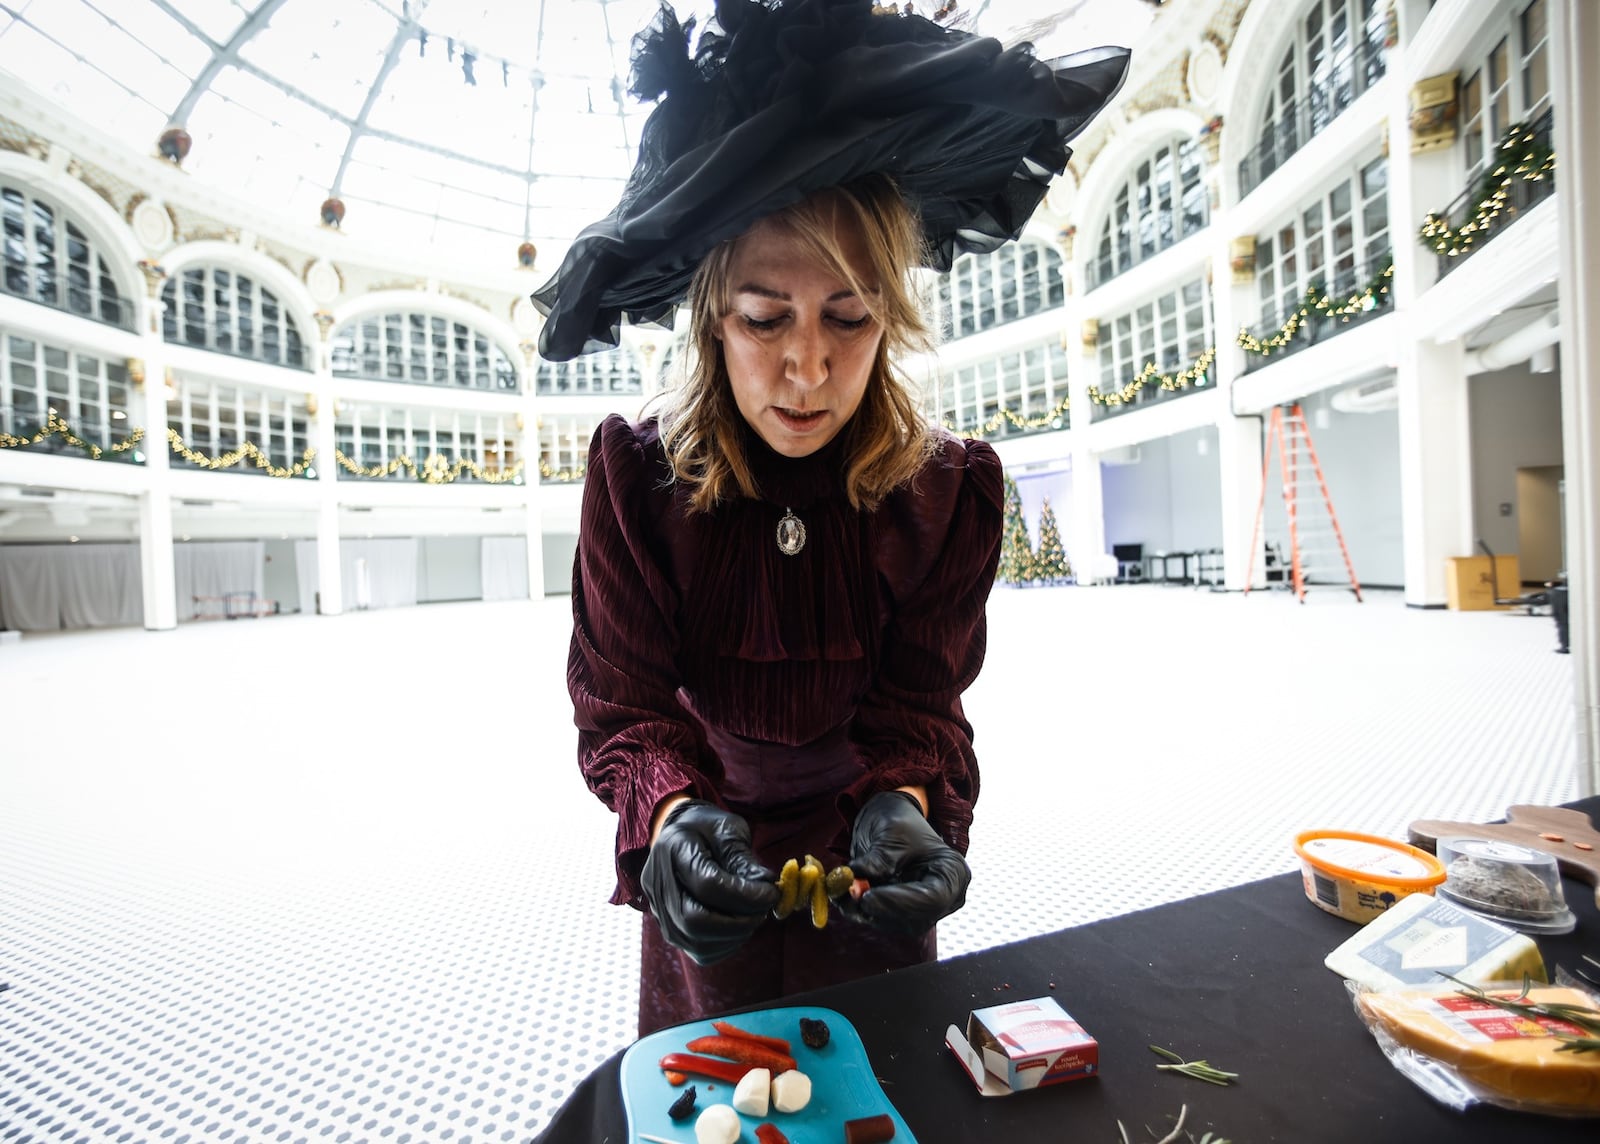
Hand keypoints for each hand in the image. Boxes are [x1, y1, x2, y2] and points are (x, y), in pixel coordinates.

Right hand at [640, 800, 778, 964]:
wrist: (680, 834)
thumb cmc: (707, 829)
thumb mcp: (729, 830)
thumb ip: (744, 859)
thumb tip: (767, 886)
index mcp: (673, 850)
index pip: (708, 885)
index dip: (745, 895)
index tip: (772, 893)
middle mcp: (658, 883)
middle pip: (695, 921)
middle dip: (738, 922)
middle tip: (763, 910)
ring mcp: (658, 910)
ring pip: (696, 942)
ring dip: (734, 936)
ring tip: (753, 916)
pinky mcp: (668, 928)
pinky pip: (698, 952)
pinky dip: (726, 946)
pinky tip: (739, 928)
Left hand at [844, 790, 969, 931]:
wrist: (892, 824)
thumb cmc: (899, 823)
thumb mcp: (891, 831)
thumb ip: (878, 857)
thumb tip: (856, 879)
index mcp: (951, 872)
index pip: (932, 898)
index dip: (900, 902)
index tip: (867, 896)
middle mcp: (944, 898)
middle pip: (915, 918)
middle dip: (879, 909)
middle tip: (849, 895)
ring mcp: (924, 910)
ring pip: (895, 925)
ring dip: (865, 912)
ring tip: (844, 889)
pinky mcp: (903, 916)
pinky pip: (882, 922)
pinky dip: (860, 911)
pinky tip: (846, 895)